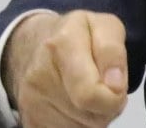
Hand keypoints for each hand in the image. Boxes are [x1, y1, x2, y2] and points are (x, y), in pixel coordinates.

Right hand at [1, 10, 128, 127]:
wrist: (36, 44)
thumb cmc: (79, 35)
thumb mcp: (106, 27)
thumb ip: (114, 52)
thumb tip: (115, 86)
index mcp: (62, 44)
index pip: (90, 93)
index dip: (114, 97)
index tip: (117, 87)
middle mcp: (40, 75)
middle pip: (91, 116)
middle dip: (107, 106)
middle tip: (104, 85)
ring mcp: (30, 101)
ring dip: (93, 116)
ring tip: (87, 91)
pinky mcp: (28, 121)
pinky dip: (78, 124)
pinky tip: (74, 104)